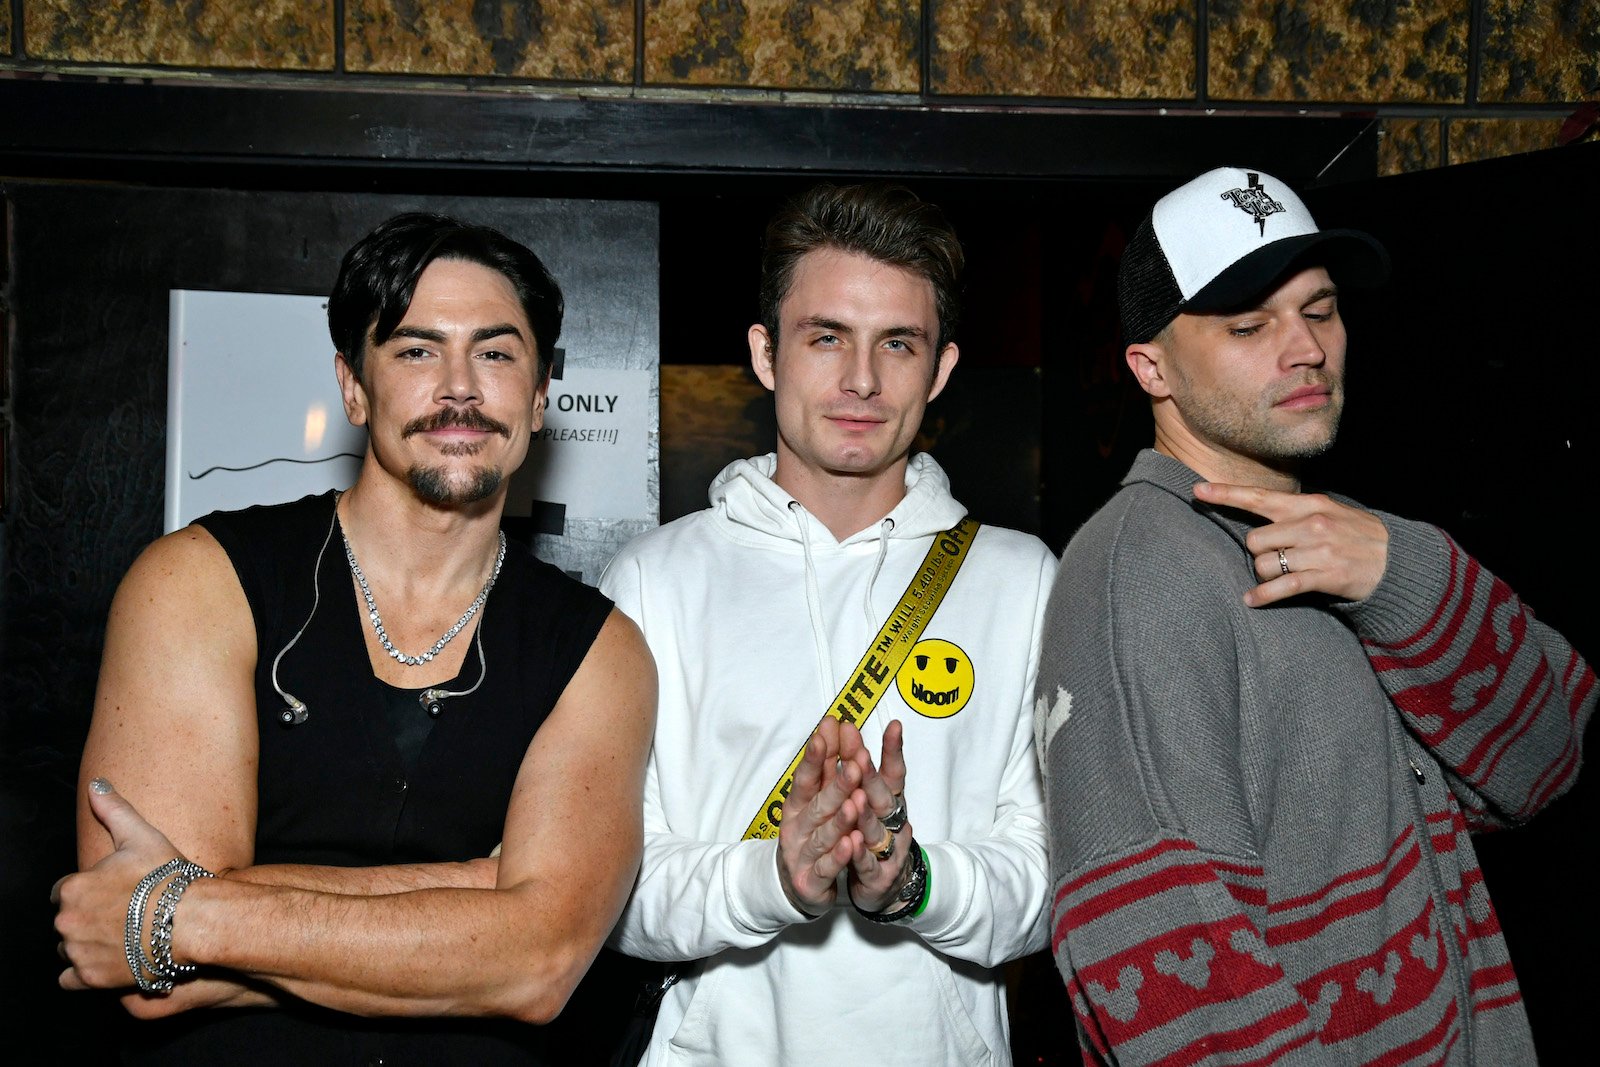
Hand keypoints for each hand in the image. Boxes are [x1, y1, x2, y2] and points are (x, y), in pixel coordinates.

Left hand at [54, 778, 190, 992]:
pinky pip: (70, 979)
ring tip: (119, 936)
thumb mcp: (142, 837)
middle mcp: (67, 921)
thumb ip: (113, 810)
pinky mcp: (91, 978)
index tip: (113, 892)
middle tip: (121, 914)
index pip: (65, 890)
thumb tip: (97, 785)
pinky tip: (108, 960)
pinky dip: (84, 972)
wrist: (192, 920)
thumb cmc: (169, 877)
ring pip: (68, 948)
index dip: (90, 889)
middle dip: (86, 917)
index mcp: (73, 887)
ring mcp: (78, 952)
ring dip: (85, 944)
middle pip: (66, 920)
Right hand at [776, 719, 862, 916]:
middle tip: (854, 764)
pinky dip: (839, 856)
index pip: (807, 776)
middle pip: (818, 804)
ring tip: (855, 803)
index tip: (828, 730)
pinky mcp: (810, 881)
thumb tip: (833, 725)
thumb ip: (826, 767)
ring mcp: (802, 855)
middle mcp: (796, 827)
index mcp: (797, 805)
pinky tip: (852, 844)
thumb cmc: (811, 834)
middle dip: (836, 784)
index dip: (817, 755)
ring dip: (840, 819)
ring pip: (823, 835)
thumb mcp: (815, 800)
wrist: (798, 884)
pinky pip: (827, 868)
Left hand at [840, 721, 914, 913]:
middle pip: (882, 797)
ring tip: (855, 798)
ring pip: (874, 830)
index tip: (893, 726)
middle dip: (870, 776)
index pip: (893, 772)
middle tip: (859, 755)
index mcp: (890, 801)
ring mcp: (888, 850)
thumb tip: (847, 728)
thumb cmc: (874, 834)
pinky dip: (859, 853)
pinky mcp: (878, 876)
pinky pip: (866, 863)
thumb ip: (859, 770)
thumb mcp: (870, 801)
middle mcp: (893, 822)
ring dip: (864, 815)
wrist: (885, 885)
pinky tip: (851, 843)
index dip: (893, 750)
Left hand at [1194, 481, 1389, 606]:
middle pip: (1255, 539)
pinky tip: (1252, 600)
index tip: (1197, 489)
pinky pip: (1282, 586)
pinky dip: (1264, 595)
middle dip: (1258, 552)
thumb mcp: (1329, 512)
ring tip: (1279, 577)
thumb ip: (1295, 513)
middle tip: (1274, 558)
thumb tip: (1260, 514)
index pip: (1259, 496)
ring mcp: (1318, 550)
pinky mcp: (1325, 576)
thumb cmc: (1357, 536)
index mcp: (1309, 504)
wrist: (1398, 560)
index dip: (1225, 493)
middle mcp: (1311, 523)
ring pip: (1265, 563)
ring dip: (1264, 574)